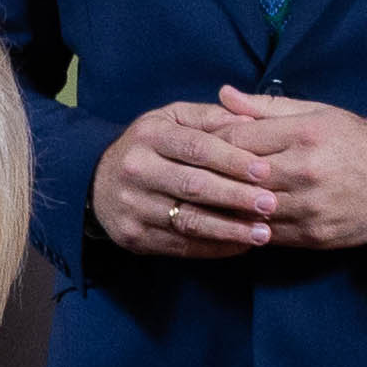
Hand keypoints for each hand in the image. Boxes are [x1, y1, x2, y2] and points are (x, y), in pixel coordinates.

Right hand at [91, 100, 279, 259]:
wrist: (96, 181)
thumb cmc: (148, 146)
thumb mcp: (171, 119)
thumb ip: (209, 118)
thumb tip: (250, 122)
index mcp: (150, 136)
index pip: (197, 148)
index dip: (233, 160)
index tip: (265, 170)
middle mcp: (137, 170)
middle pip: (194, 186)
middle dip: (236, 197)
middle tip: (270, 204)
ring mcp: (133, 207)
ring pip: (188, 221)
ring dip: (230, 229)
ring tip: (263, 233)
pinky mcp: (134, 237)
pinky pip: (180, 246)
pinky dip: (214, 248)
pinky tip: (240, 245)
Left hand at [206, 89, 366, 249]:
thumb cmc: (356, 141)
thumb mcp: (317, 112)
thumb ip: (265, 107)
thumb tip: (223, 95)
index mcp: (304, 134)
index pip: (238, 138)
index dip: (211, 141)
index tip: (194, 143)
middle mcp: (305, 171)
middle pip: (238, 175)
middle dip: (209, 174)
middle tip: (184, 174)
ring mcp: (309, 207)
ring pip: (247, 208)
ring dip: (222, 206)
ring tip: (198, 200)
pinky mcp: (313, 235)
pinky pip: (266, 233)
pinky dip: (244, 228)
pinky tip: (229, 221)